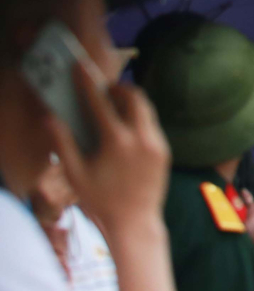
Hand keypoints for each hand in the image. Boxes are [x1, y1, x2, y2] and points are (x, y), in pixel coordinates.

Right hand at [54, 64, 170, 240]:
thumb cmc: (100, 201)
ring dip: (130, 102)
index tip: (80, 67)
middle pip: (134, 97)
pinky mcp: (165, 151)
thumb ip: (62, 144)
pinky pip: (152, 125)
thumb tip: (50, 118)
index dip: (88, 82)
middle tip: (103, 88)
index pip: (100, 103)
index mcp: (117, 142)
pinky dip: (139, 118)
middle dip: (118, 88)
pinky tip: (125, 126)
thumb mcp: (75, 174)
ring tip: (113, 105)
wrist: (135, 223)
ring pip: (146, 109)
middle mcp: (142, 138)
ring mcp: (157, 144)